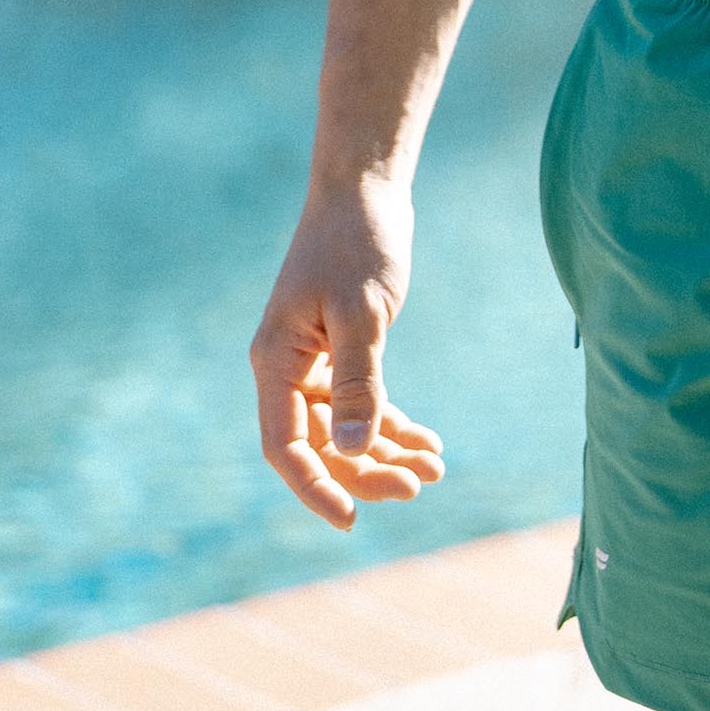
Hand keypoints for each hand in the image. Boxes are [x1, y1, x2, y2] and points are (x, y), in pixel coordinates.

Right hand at [250, 178, 444, 531]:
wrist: (365, 191)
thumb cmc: (357, 243)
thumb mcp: (362, 314)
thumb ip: (357, 382)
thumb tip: (352, 449)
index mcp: (275, 361)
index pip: (285, 447)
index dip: (315, 488)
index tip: (352, 519)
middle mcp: (286, 368)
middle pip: (320, 444)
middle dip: (367, 471)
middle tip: (420, 485)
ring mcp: (313, 362)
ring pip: (344, 429)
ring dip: (386, 452)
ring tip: (434, 469)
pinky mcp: (342, 351)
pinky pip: (363, 403)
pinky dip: (393, 424)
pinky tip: (428, 442)